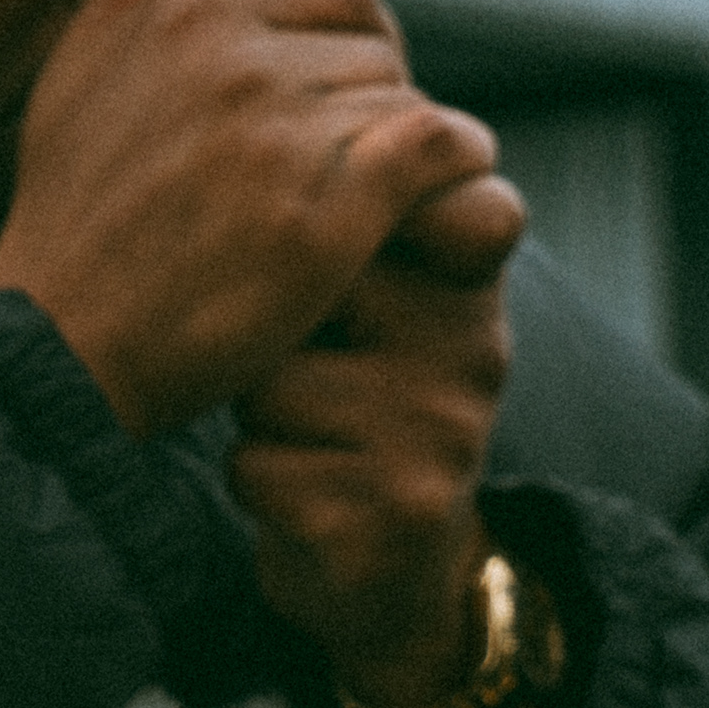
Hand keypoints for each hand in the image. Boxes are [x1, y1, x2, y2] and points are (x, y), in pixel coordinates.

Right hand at [0, 0, 513, 440]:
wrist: (60, 341)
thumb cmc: (73, 206)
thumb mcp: (84, 57)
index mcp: (185, 11)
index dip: (345, 58)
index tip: (315, 122)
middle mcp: (234, 56)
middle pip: (380, 53)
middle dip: (369, 109)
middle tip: (330, 177)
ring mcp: (282, 131)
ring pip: (410, 101)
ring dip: (403, 155)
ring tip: (351, 211)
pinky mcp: (330, 209)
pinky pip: (443, 148)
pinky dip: (454, 173)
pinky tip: (419, 212)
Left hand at [232, 232, 516, 705]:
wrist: (393, 565)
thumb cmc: (346, 402)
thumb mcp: (364, 302)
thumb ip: (334, 228)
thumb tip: (238, 141)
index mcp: (463, 281)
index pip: (397, 212)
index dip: (321, 237)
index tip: (313, 266)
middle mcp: (470, 348)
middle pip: (290, 296)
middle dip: (262, 339)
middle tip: (300, 372)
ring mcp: (442, 433)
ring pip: (265, 388)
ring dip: (254, 419)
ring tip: (304, 435)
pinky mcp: (398, 512)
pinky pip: (255, 468)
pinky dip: (253, 482)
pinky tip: (302, 491)